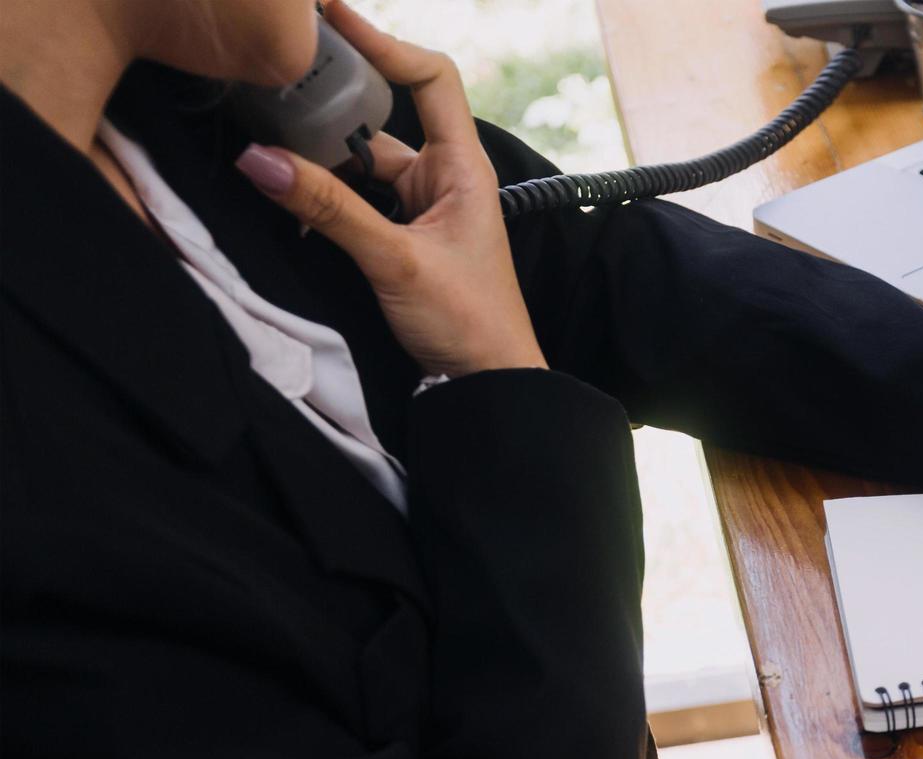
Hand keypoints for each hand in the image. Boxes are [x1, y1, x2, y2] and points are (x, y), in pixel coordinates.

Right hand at [233, 3, 540, 379]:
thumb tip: (260, 158)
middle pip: (378, 115)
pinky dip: (316, 190)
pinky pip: (349, 195)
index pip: (431, 77)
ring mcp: (419, 204)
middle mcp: (442, 175)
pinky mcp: (397, 233)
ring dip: (313, 150)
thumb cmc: (469, 324)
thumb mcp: (395, 262)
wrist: (489, 386)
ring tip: (259, 133)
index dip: (384, 41)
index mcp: (463, 166)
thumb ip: (329, 210)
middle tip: (270, 79)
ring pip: (355, 158)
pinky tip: (280, 190)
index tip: (331, 16)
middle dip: (328, 100)